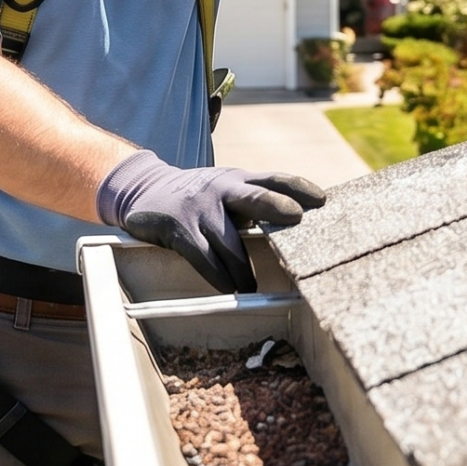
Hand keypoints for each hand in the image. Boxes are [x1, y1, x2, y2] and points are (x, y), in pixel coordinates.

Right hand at [96, 150, 326, 292]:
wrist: (144, 188)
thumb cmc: (197, 196)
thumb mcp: (225, 189)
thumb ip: (253, 200)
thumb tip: (297, 224)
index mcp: (238, 179)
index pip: (274, 178)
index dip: (299, 186)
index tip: (322, 199)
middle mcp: (221, 188)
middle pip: (254, 197)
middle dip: (277, 207)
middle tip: (297, 219)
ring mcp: (199, 207)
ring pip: (229, 242)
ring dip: (243, 268)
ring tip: (251, 287)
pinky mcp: (178, 227)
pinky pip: (202, 257)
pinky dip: (217, 275)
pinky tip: (227, 287)